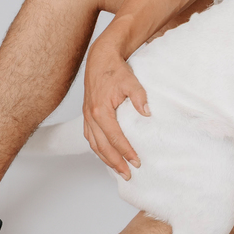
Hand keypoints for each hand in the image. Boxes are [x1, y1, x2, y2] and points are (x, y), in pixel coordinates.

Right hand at [83, 28, 148, 179]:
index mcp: (100, 111)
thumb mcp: (131, 81)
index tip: (137, 162)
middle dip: (116, 163)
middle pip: (103, 147)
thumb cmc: (115, 70)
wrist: (100, 59)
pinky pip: (90, 138)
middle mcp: (91, 117)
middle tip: (128, 174)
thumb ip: (139, 97)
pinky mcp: (87, 115)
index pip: (115, 138)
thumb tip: (147, 114)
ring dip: (106, 159)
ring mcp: (87, 117)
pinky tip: (106, 155)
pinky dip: (98, 149)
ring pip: (94, 145)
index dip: (126, 152)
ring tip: (118, 170)